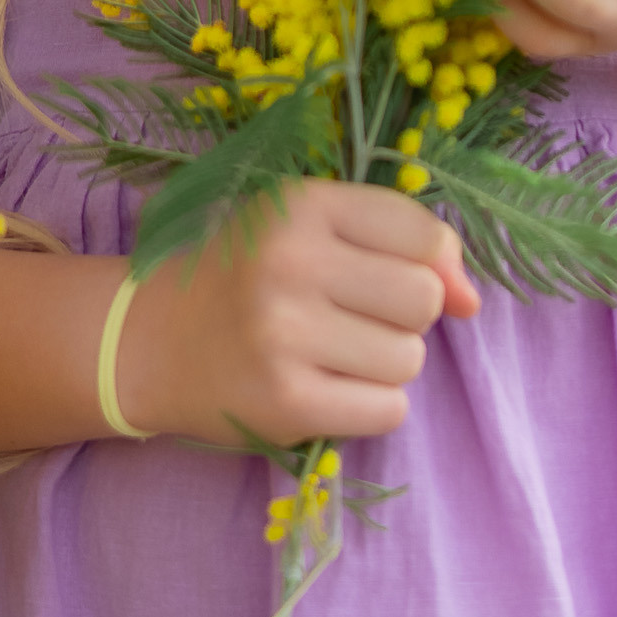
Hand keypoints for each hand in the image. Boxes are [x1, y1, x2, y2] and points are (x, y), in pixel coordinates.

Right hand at [114, 178, 479, 449]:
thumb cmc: (240, 274)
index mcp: (297, 206)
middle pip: (423, 299)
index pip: (420, 231)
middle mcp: (290, 264)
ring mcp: (285, 337)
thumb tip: (472, 301)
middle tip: (351, 316)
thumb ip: (397, 242)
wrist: (144, 340)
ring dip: (386, 363)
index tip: (384, 273)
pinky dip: (370, 405)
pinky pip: (388, 410)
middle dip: (404, 315)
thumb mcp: (305, 227)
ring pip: (410, 360)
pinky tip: (326, 387)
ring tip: (332, 352)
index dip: (425, 261)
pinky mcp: (285, 404)